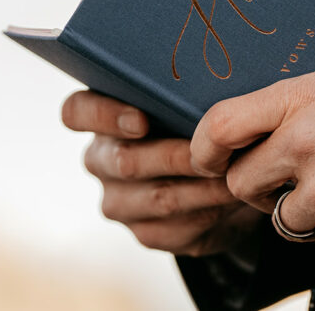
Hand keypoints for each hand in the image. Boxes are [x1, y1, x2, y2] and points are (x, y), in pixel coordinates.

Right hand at [61, 90, 262, 256]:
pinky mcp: (146, 233)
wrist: (218, 179)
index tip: (142, 120)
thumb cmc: (198, 124)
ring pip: (158, 197)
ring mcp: (119, 202)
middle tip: (216, 148)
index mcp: (100, 118)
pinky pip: (178, 227)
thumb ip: (181, 91)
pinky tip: (235, 196)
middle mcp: (101, 161)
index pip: (76, 112)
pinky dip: (212, 210)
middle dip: (175, 155)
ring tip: (238, 171)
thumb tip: (208, 80)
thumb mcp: (185, 101)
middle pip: (125, 160)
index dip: (103, 116)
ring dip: (203, 185)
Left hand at [189, 67, 314, 264]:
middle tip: (293, 180)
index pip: (220, 125)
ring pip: (283, 219)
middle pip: (241, 184)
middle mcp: (305, 145)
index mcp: (300, 100)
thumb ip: (292, 104)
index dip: (204, 149)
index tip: (208, 160)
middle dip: (259, 188)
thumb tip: (245, 128)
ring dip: (309, 213)